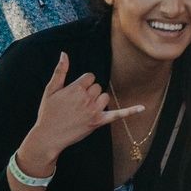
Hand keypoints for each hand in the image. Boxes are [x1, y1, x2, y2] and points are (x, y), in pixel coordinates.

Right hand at [21, 53, 143, 167]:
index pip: (90, 77)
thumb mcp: (50, 90)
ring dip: (98, 101)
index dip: (83, 84)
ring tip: (84, 110)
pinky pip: (118, 114)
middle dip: (90, 93)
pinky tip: (142, 108)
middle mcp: (86, 98)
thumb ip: (60, 71)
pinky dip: (130, 111)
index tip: (74, 93)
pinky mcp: (98, 122)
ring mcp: (94, 110)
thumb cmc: (48, 112)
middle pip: (98, 87)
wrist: (48, 136)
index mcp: (76, 88)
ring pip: (105, 97)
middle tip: (76, 104)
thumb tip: (64, 53)